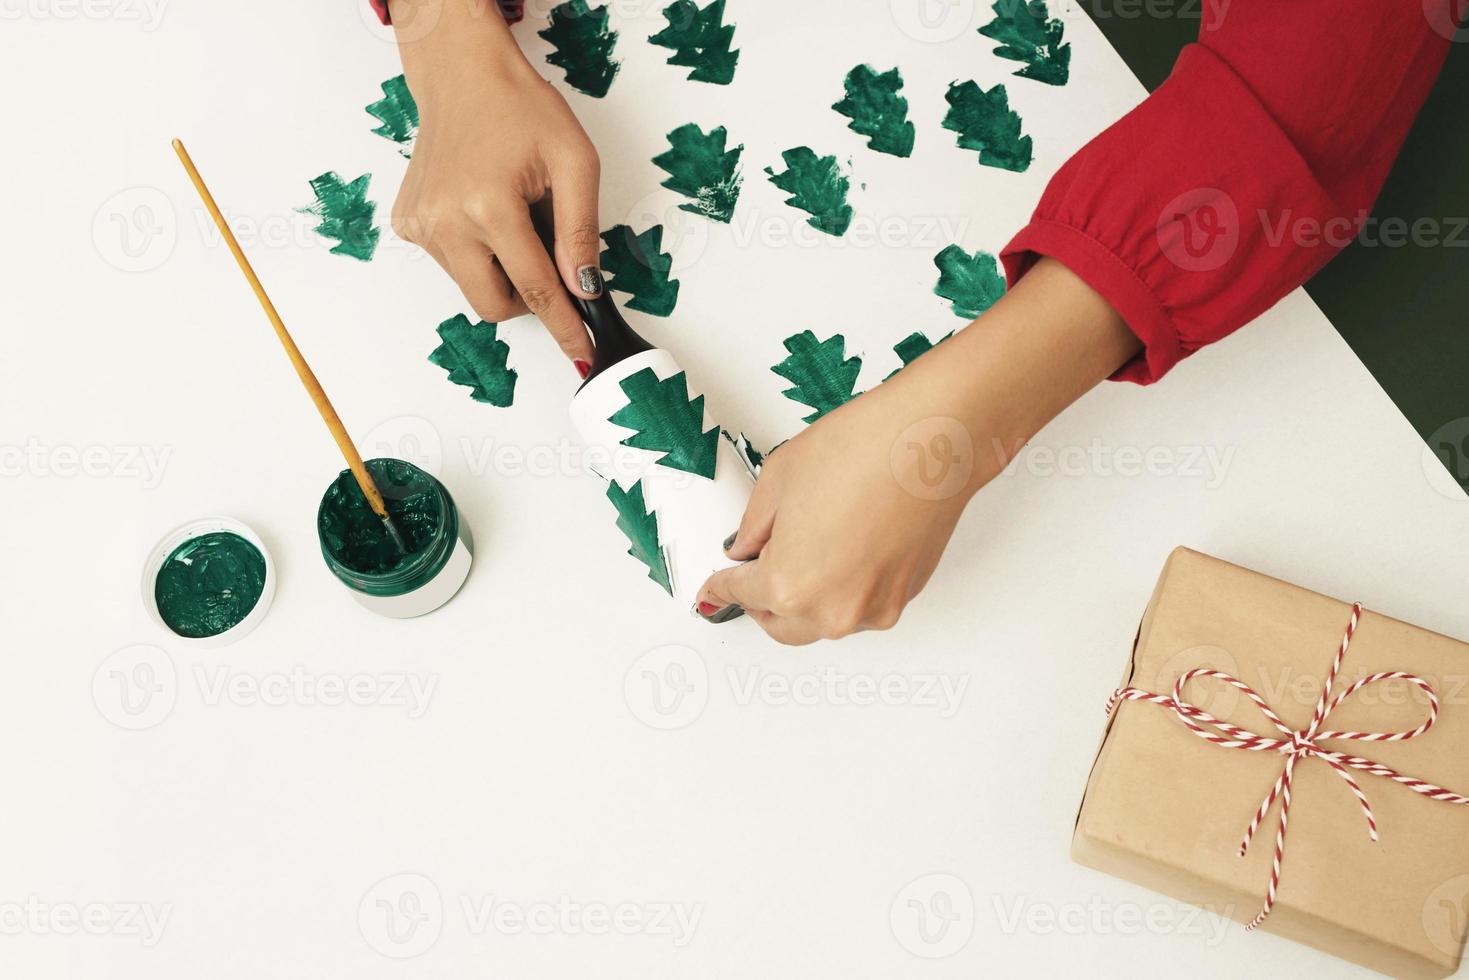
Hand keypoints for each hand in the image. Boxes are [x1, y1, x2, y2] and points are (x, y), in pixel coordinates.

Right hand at [389, 0, 598, 370]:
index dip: (565, 326)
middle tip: (550, 264)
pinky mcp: (408, 223)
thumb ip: (580, 230)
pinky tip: (483, 211)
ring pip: (472, 287)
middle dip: (529, 302)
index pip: (536, 289)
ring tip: (513, 218)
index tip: (582, 353)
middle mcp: (446, 221)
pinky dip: (476, 253)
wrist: (463, 75)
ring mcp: (421, 224)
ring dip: (502, 271)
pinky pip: (451, 264)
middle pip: (494, 306)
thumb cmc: (520, 107)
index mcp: (489, 206)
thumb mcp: (574, 162)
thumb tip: (583, 287)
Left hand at [697, 259, 1140, 644]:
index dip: (721, 586)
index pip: (740, 595)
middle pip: (780, 625)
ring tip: (804, 553)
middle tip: (753, 572)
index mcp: (790, 585)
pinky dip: (842, 591)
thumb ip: (755, 526)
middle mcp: (833, 609)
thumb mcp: (779, 478)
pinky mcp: (905, 597)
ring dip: (805, 601)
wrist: (932, 440)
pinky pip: (860, 606)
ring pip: (823, 622)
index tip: (714, 588)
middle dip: (762, 602)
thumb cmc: (864, 449)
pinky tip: (841, 552)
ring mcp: (874, 608)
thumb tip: (748, 547)